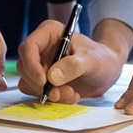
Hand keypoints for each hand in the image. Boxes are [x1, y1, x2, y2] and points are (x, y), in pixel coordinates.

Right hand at [17, 19, 132, 103]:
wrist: (107, 71)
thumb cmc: (101, 58)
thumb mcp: (92, 60)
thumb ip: (74, 66)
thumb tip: (51, 77)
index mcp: (49, 33)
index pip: (28, 47)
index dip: (32, 65)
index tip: (44, 81)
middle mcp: (41, 48)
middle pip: (25, 68)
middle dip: (41, 85)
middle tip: (62, 94)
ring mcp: (40, 65)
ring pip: (29, 83)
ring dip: (48, 94)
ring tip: (71, 94)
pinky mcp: (43, 80)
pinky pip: (37, 92)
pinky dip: (52, 99)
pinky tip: (70, 96)